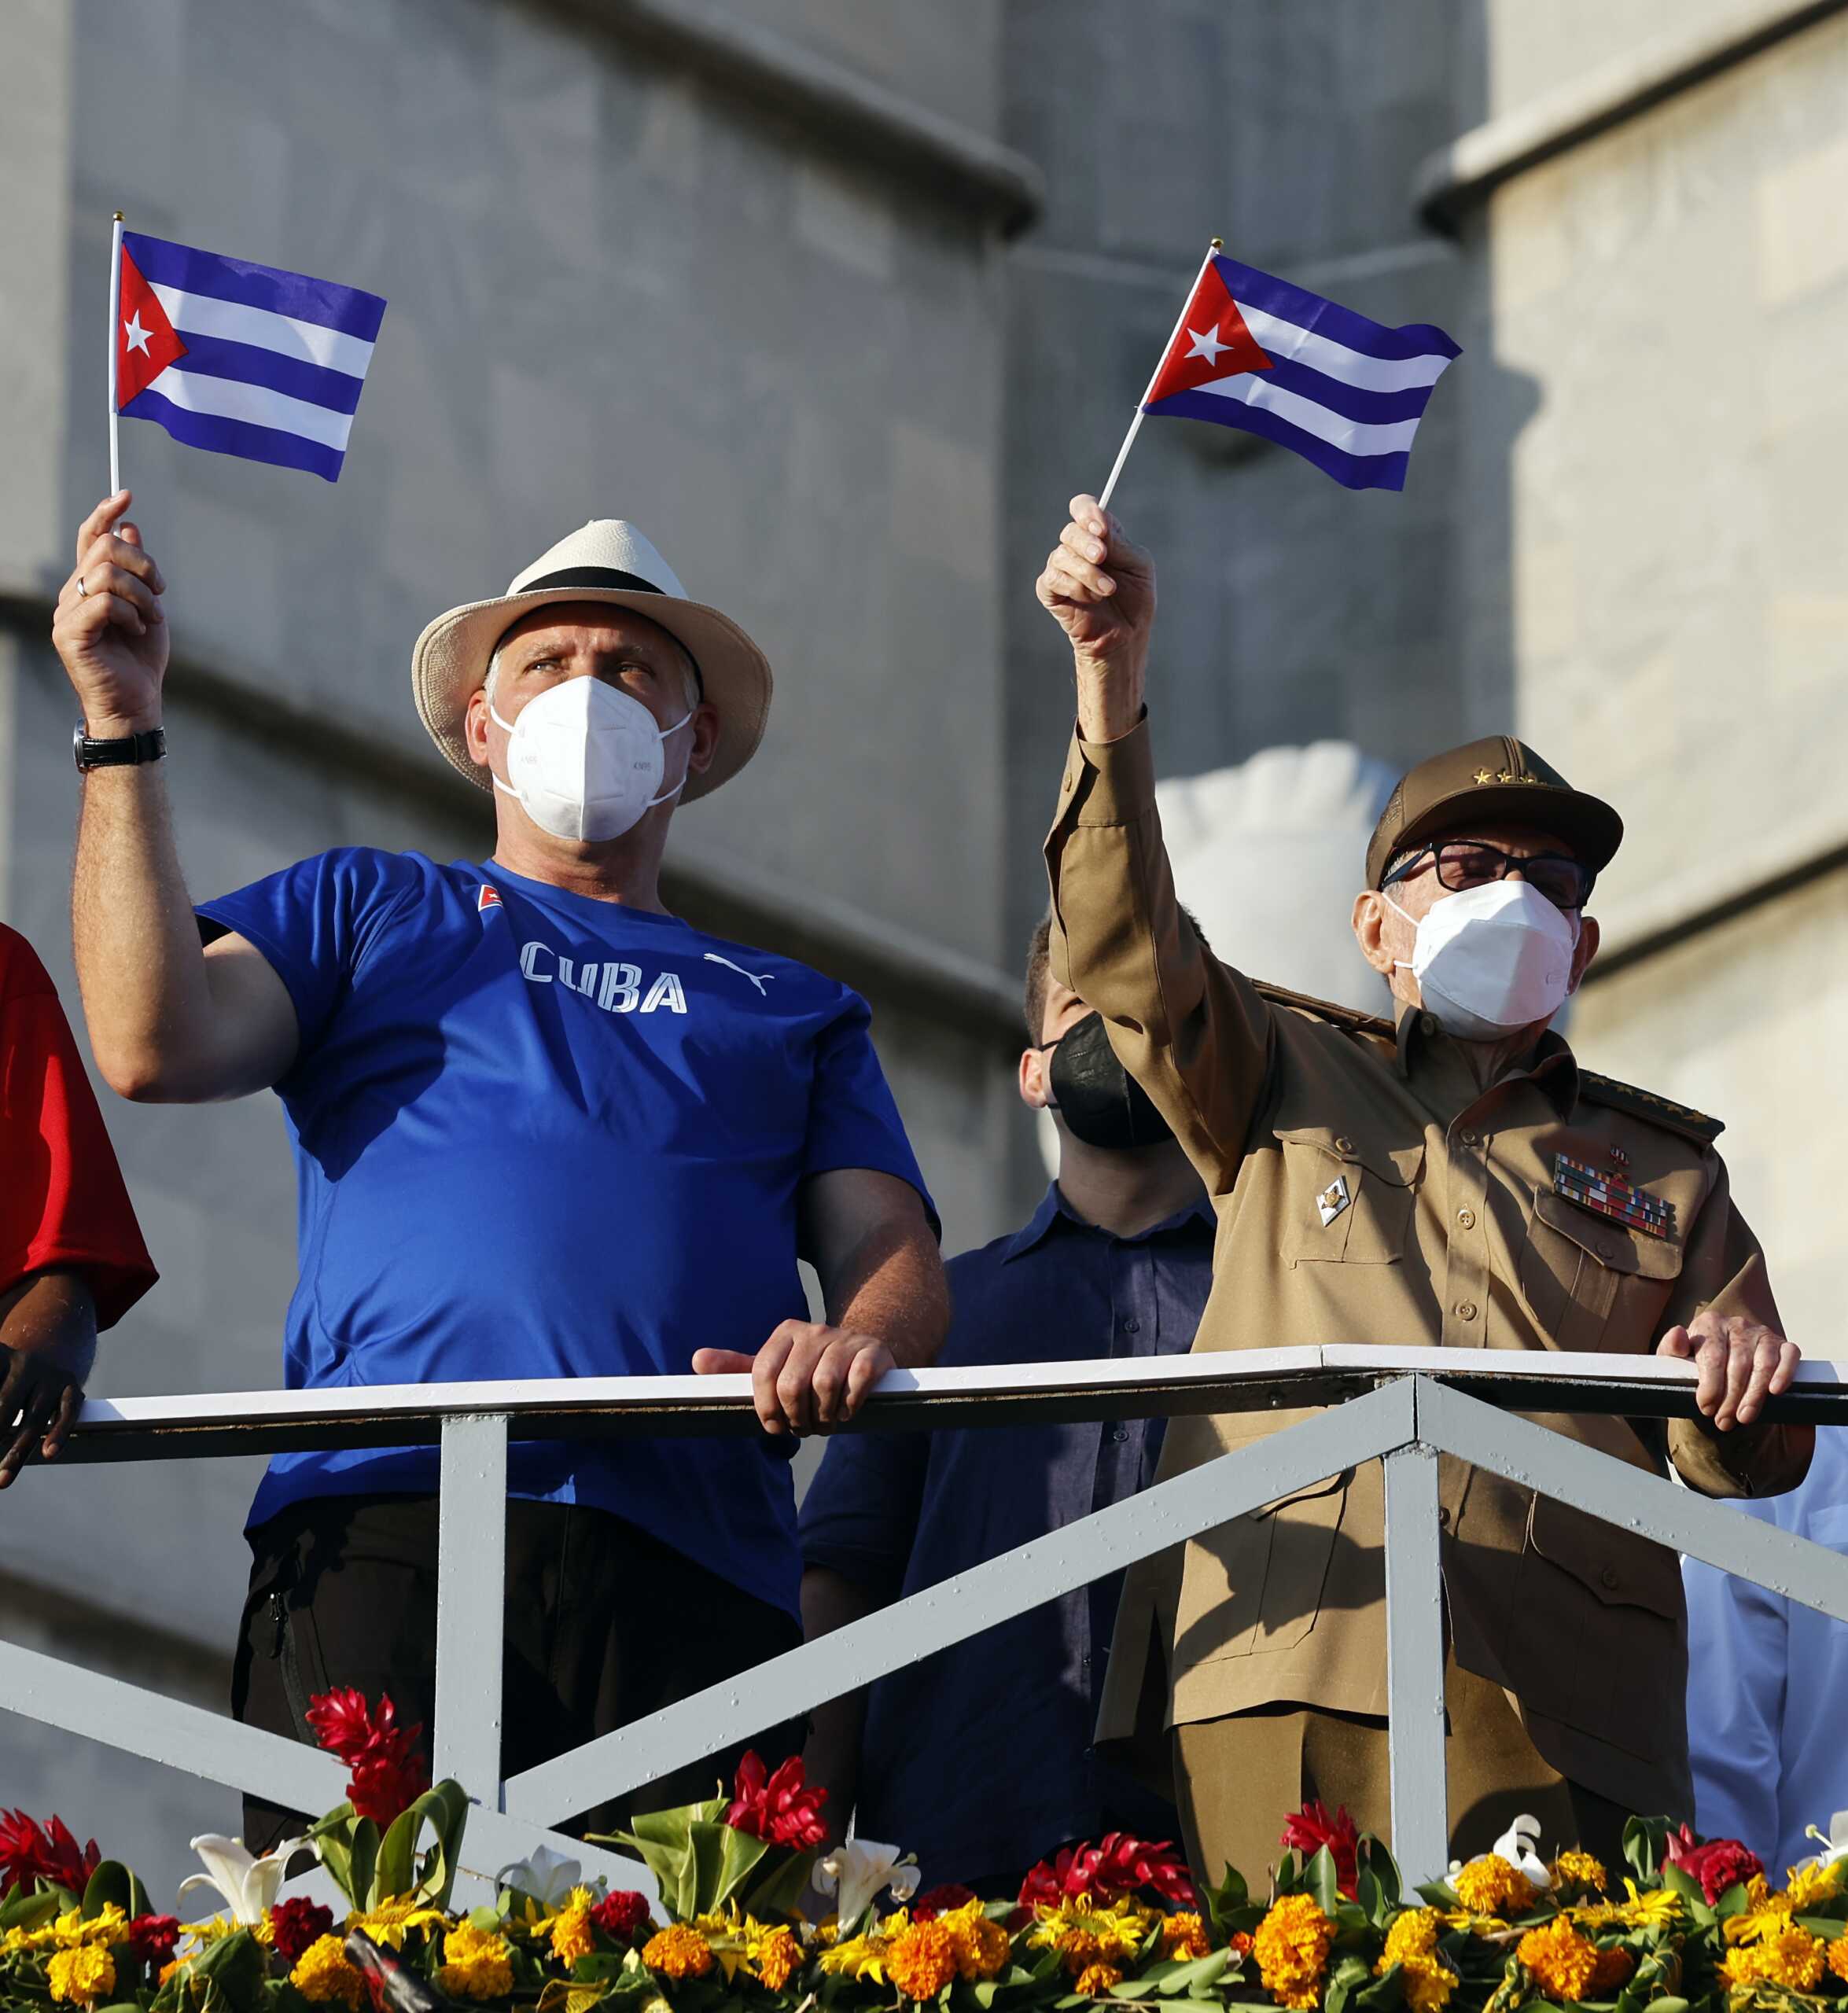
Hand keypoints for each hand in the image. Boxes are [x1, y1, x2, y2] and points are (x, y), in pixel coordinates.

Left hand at [0, 1345, 85, 1489]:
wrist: (42, 1351)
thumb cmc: (4, 1379)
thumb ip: (0, 1407)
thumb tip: (1, 1435)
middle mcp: (22, 1362)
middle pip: (4, 1407)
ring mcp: (50, 1374)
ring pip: (33, 1418)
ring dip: (17, 1453)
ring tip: (3, 1479)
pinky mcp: (71, 1386)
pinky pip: (66, 1413)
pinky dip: (58, 1434)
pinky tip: (49, 1453)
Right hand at [51, 491, 168, 736]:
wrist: (137, 703)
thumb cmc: (141, 660)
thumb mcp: (147, 607)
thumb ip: (137, 571)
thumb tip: (128, 527)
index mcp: (90, 585)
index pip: (91, 538)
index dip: (105, 513)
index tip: (126, 494)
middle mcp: (73, 594)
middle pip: (104, 548)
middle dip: (143, 564)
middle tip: (162, 592)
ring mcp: (67, 613)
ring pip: (105, 573)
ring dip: (142, 594)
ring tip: (153, 618)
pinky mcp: (69, 633)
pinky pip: (102, 602)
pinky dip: (130, 614)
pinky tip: (139, 631)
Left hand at [693, 1321, 896, 1436]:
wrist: (863, 1353)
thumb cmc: (811, 1367)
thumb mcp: (775, 1366)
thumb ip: (737, 1368)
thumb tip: (697, 1360)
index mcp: (785, 1333)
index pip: (763, 1374)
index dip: (766, 1409)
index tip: (775, 1426)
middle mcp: (814, 1331)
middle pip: (792, 1385)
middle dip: (796, 1418)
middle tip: (803, 1429)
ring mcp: (844, 1340)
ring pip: (824, 1386)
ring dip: (823, 1417)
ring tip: (825, 1424)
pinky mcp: (871, 1352)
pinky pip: (856, 1382)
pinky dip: (849, 1405)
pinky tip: (846, 1412)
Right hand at [1034, 494, 1156, 741]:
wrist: (1125, 639)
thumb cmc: (1135, 602)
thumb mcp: (1137, 566)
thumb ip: (1119, 543)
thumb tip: (1098, 523)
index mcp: (1100, 536)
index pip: (1082, 508)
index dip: (1087, 512)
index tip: (1100, 527)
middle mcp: (1078, 549)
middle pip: (1070, 530)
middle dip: (1087, 543)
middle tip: (1102, 557)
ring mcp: (1062, 569)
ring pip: (1061, 555)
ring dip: (1087, 573)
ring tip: (1107, 591)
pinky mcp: (1050, 590)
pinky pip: (1053, 578)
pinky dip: (1074, 587)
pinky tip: (1090, 600)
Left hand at [1657, 1311, 1798, 1429]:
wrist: (1721, 1362)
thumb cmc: (1697, 1361)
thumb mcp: (1676, 1357)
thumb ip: (1671, 1348)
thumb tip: (1677, 1334)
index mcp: (1710, 1323)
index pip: (1712, 1356)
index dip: (1711, 1385)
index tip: (1706, 1408)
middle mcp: (1738, 1324)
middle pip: (1738, 1364)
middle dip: (1731, 1397)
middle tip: (1724, 1421)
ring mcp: (1763, 1333)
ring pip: (1763, 1364)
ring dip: (1755, 1394)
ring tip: (1744, 1417)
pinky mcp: (1783, 1345)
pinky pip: (1789, 1356)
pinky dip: (1785, 1373)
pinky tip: (1775, 1392)